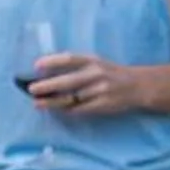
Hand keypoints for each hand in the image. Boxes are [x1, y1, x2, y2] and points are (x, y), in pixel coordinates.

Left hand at [22, 52, 142, 115]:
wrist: (137, 86)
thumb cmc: (110, 74)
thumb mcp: (96, 63)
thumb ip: (76, 67)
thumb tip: (47, 74)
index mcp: (93, 60)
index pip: (69, 59)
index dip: (52, 61)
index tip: (36, 66)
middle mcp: (96, 74)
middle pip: (67, 81)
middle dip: (47, 86)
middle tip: (31, 89)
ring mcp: (100, 90)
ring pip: (71, 98)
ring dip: (52, 102)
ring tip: (37, 104)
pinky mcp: (103, 105)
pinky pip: (80, 109)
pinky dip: (67, 110)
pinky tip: (56, 110)